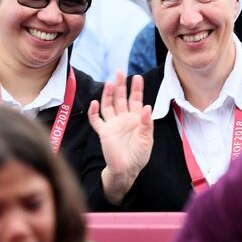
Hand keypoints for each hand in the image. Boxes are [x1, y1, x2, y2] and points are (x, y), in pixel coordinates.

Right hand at [87, 72, 153, 204]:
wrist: (126, 170)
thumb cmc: (139, 155)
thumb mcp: (147, 139)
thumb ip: (147, 123)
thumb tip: (147, 107)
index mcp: (136, 118)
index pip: (136, 99)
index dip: (136, 88)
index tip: (137, 77)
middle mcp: (123, 118)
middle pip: (120, 98)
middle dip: (120, 86)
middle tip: (120, 72)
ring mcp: (112, 124)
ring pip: (108, 105)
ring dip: (108, 94)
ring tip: (109, 83)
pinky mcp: (103, 132)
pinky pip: (96, 120)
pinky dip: (94, 112)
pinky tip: (95, 103)